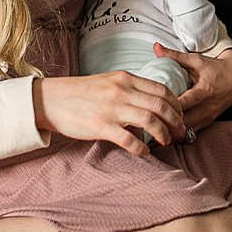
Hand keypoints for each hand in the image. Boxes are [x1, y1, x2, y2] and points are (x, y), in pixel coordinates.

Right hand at [34, 71, 185, 153]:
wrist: (51, 99)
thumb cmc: (81, 93)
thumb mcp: (109, 82)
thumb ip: (130, 89)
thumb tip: (150, 103)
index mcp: (126, 78)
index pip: (162, 90)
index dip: (177, 105)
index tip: (180, 116)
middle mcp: (122, 91)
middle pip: (161, 106)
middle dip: (176, 121)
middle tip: (180, 132)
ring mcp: (112, 109)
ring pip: (150, 121)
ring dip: (163, 134)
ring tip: (166, 142)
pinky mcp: (101, 126)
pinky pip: (129, 139)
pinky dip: (142, 148)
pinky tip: (145, 152)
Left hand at [154, 43, 231, 131]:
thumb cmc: (214, 69)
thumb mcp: (196, 60)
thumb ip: (174, 56)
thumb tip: (155, 47)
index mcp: (204, 90)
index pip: (186, 102)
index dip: (170, 107)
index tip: (154, 107)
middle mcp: (207, 107)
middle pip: (185, 121)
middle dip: (167, 123)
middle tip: (148, 122)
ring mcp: (208, 117)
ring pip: (187, 131)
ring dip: (171, 131)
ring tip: (153, 131)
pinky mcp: (207, 123)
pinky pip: (191, 133)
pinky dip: (178, 134)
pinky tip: (164, 133)